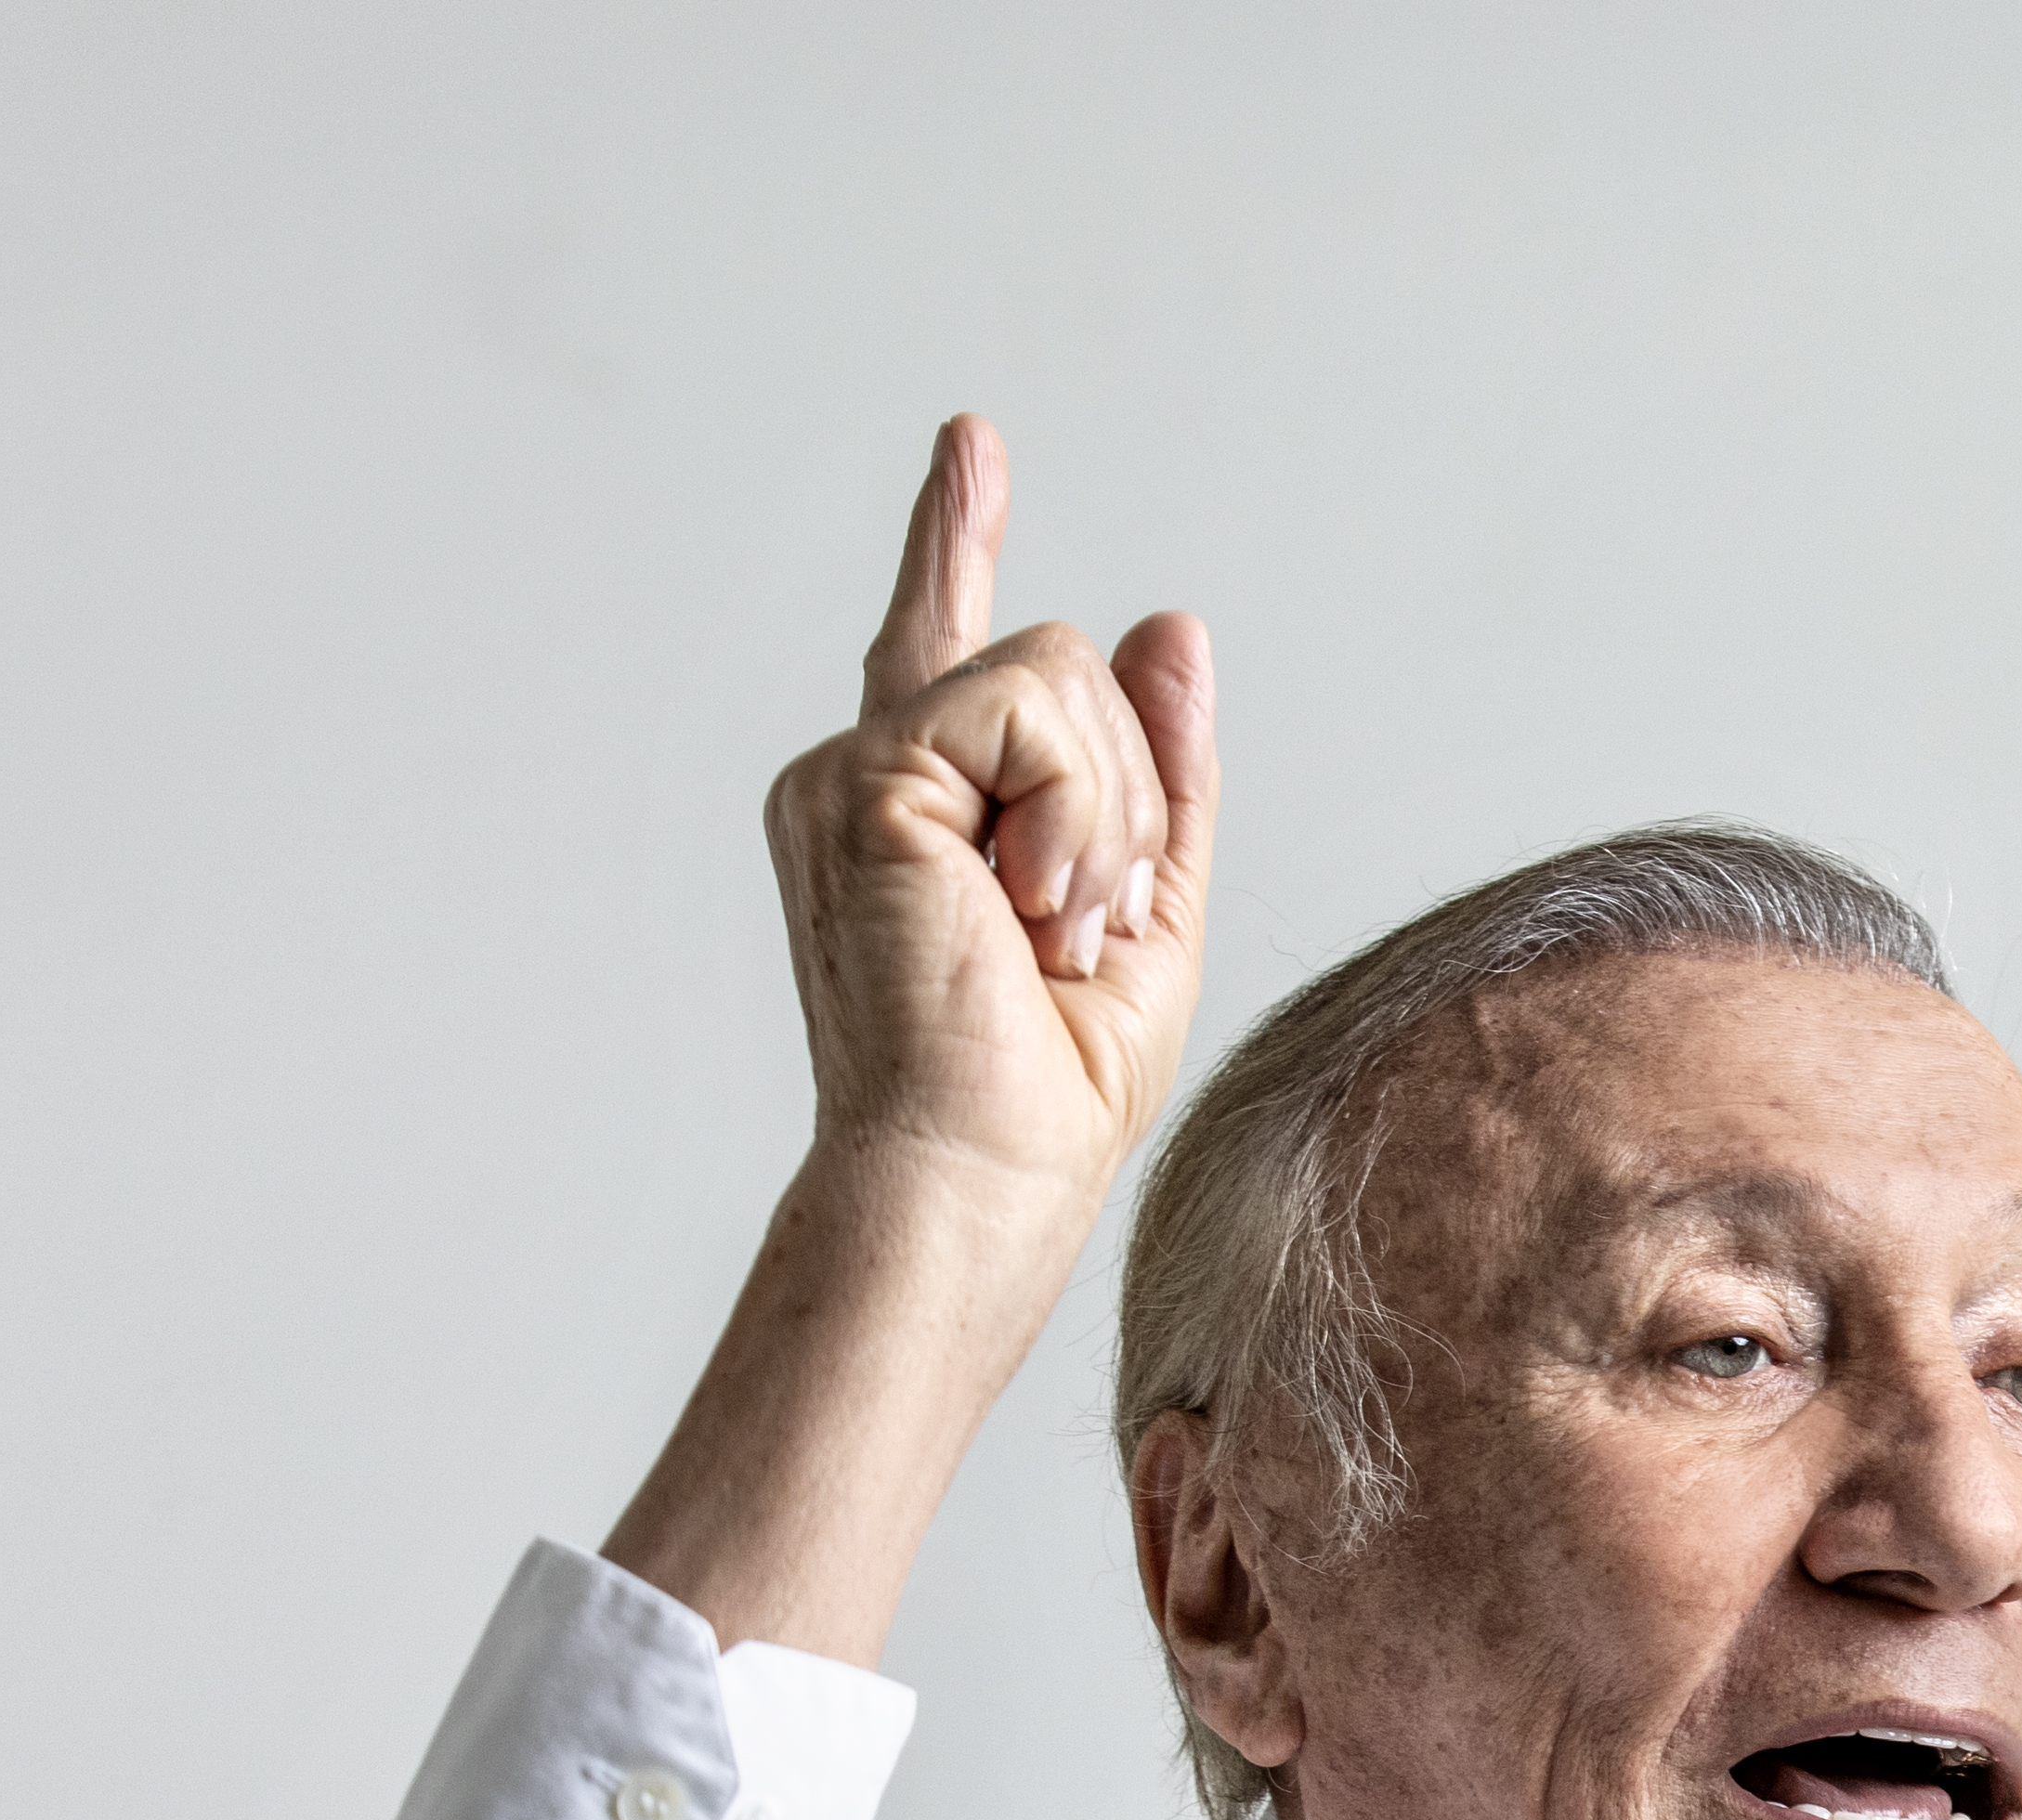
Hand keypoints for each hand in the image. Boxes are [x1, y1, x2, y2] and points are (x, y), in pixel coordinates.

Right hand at [761, 414, 1218, 1235]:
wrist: (973, 1175)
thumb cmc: (1044, 1088)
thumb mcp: (1145, 909)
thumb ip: (1156, 772)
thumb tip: (1169, 623)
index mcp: (919, 811)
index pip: (942, 643)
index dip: (955, 538)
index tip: (971, 442)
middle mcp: (865, 776)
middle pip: (1056, 669)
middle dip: (1120, 802)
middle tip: (1066, 940)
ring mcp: (851, 772)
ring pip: (1052, 670)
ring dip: (1102, 816)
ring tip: (1045, 932)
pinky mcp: (866, 777)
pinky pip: (1031, 704)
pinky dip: (1074, 812)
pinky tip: (1027, 907)